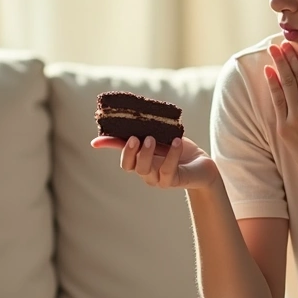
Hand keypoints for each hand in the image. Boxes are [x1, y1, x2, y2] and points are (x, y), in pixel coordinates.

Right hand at [90, 134, 218, 189]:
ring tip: (153, 138)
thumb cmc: (177, 149)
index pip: (121, 156)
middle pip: (130, 166)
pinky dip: (172, 154)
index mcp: (140, 161)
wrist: (201, 164)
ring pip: (146, 170)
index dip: (109, 149)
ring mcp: (158, 179)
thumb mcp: (160, 136)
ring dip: (147, 154)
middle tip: (136, 138)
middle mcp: (146, 172)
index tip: (96, 142)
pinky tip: (176, 141)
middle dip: (130, 152)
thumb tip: (125, 116)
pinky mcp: (173, 181)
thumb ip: (142, 130)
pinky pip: (168, 169)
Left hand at [265, 42, 297, 192]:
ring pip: (287, 84)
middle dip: (288, 57)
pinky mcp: (285, 128)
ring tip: (273, 51)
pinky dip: (272, 85)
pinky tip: (268, 71)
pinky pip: (277, 101)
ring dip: (279, 65)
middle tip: (280, 44)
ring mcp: (297, 116)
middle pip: (297, 76)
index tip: (293, 49)